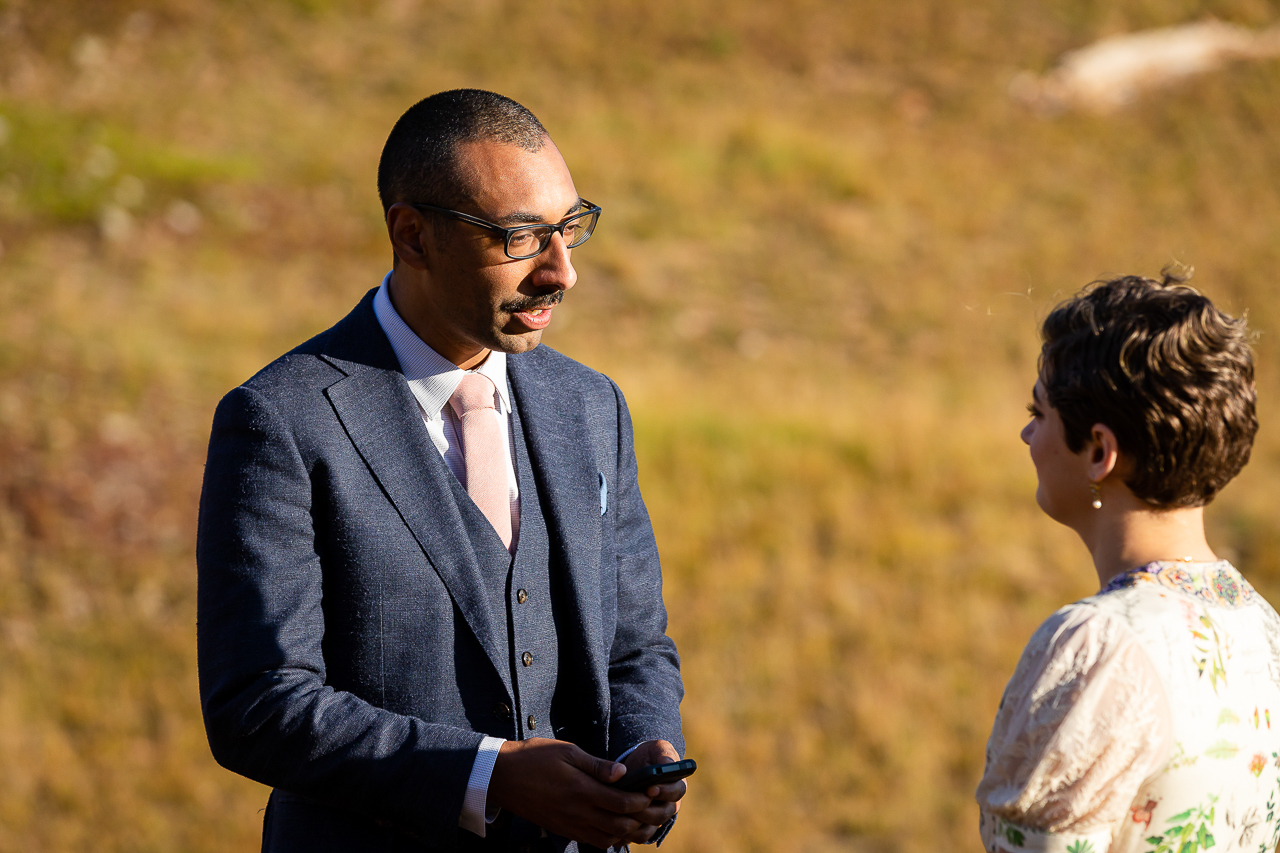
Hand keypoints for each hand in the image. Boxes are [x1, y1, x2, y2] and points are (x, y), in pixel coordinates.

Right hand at [487, 738, 654, 849]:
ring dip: (626, 831)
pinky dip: (609, 837)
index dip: (641, 800)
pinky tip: (616, 825)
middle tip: (651, 807)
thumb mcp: (568, 752)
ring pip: (608, 838)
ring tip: (638, 818)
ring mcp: (570, 824)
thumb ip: (597, 765)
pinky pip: (593, 841)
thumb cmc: (535, 758)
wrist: (503, 777)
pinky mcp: (563, 830)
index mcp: (581, 789)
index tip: (652, 790)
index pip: (621, 803)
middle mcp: (577, 812)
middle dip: (640, 818)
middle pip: (619, 825)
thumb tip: (623, 774)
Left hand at [619, 739, 686, 842]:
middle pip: (662, 814)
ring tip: (621, 813)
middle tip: (631, 803)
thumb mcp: (657, 749)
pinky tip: (615, 825)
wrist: (636, 767)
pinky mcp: (645, 827)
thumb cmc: (649, 756)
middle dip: (646, 809)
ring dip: (636, 822)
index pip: (676, 791)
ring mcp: (657, 817)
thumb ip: (663, 754)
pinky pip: (639, 835)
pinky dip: (629, 833)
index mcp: (677, 785)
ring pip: (650, 827)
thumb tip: (666, 764)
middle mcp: (670, 804)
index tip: (650, 788)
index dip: (664, 791)